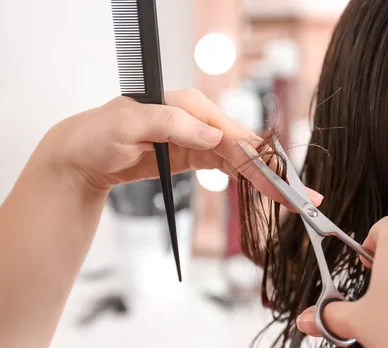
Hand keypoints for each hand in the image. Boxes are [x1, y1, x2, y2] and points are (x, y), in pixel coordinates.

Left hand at [38, 88, 322, 205]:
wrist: (82, 154)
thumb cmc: (97, 135)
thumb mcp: (126, 124)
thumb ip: (169, 125)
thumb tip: (214, 136)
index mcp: (189, 107)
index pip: (235, 138)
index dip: (262, 163)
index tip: (284, 185)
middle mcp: (200, 119)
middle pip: (247, 150)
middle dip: (277, 176)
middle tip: (305, 200)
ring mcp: (198, 137)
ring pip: (243, 160)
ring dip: (269, 181)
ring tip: (295, 201)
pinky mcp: (195, 154)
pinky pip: (229, 167)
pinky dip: (249, 180)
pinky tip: (268, 192)